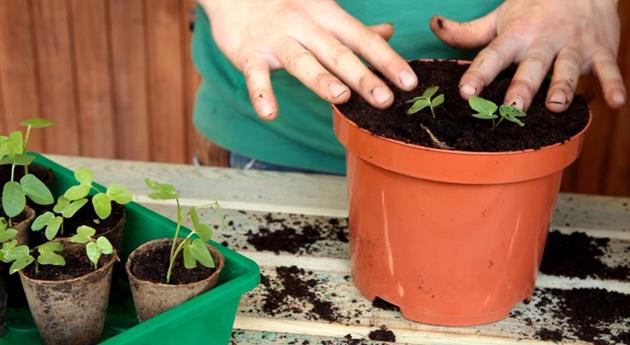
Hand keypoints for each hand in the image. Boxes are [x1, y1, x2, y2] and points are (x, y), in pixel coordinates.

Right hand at [198, 0, 417, 119]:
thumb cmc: (285, 5)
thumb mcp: (323, 10)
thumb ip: (355, 28)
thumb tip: (389, 33)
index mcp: (327, 16)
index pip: (362, 39)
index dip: (387, 60)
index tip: (408, 82)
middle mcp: (305, 26)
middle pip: (337, 53)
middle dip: (362, 76)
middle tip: (384, 99)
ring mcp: (276, 39)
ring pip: (301, 61)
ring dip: (320, 79)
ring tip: (340, 97)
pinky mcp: (249, 53)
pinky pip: (255, 75)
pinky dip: (261, 94)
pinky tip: (270, 113)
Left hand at [430, 0, 626, 111]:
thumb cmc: (534, 8)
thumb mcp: (500, 17)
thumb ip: (468, 31)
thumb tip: (434, 26)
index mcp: (517, 35)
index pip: (493, 55)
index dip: (479, 73)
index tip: (465, 92)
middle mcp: (544, 41)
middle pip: (532, 65)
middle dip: (522, 86)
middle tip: (512, 107)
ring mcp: (574, 45)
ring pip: (568, 68)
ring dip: (563, 86)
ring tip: (555, 106)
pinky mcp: (600, 51)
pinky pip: (609, 69)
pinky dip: (614, 84)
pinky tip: (616, 102)